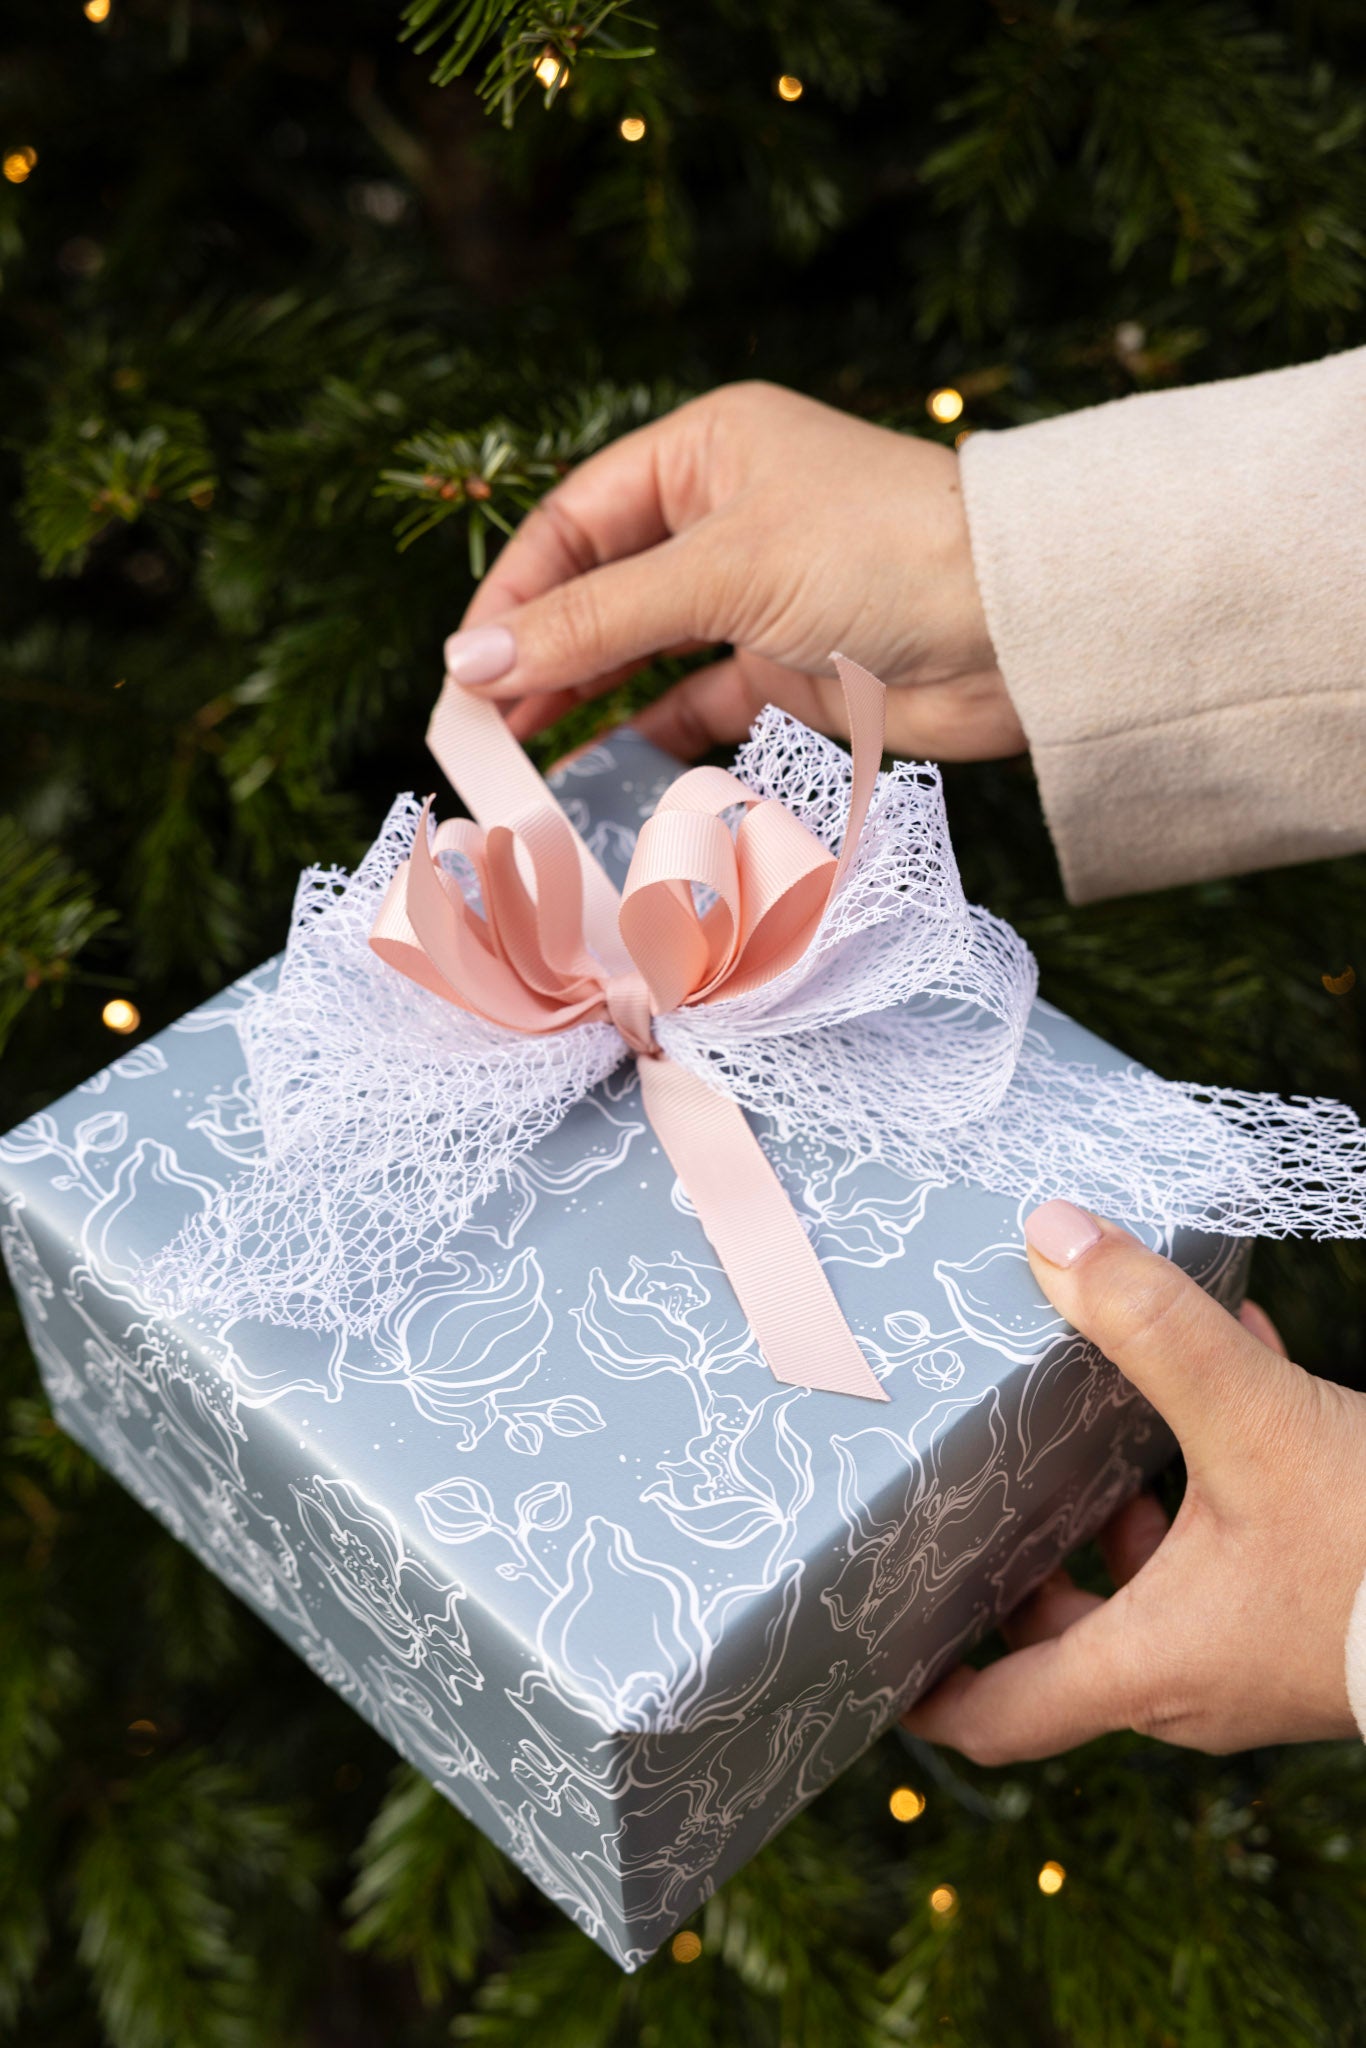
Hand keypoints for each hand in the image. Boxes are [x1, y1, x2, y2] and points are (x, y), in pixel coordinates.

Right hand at [445, 382, 1021, 761]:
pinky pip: (692, 702)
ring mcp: (753, 595)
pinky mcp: (785, 667)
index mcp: (705, 450)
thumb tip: (474, 659)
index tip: (465, 665)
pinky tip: (597, 770)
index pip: (574, 520)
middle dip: (537, 652)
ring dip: (581, 699)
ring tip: (520, 755)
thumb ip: (596, 621)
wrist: (1023, 628)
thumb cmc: (882, 554)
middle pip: (598, 587)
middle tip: (477, 724)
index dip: (514, 592)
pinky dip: (647, 736)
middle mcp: (723, 515)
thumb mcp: (722, 573)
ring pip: (639, 650)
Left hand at [902, 1200, 1365, 1758]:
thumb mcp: (1255, 1421)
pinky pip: (1229, 1552)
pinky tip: (1238, 1367)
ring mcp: (1259, 1660)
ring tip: (1112, 1399)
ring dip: (1122, 1499)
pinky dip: (1210, 1476)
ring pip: (1151, 1587)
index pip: (997, 1715)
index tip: (866, 1642)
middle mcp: (1194, 1683)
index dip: (922, 1688)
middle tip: (984, 1474)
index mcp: (1150, 1667)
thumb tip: (1052, 1235)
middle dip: (1023, 1554)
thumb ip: (1151, 1328)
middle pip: (1064, 1637)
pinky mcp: (1314, 1619)